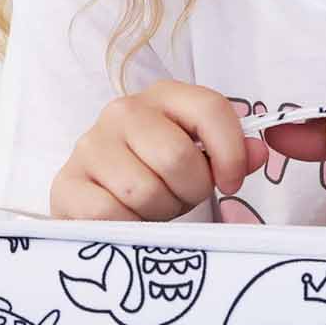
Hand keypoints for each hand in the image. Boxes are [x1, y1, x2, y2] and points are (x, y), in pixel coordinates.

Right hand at [50, 81, 267, 222]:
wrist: (98, 201)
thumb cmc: (157, 176)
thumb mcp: (199, 161)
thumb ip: (231, 156)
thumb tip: (259, 153)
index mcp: (163, 96)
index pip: (210, 109)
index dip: (230, 152)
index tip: (230, 183)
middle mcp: (122, 111)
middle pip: (176, 157)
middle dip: (190, 191)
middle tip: (181, 198)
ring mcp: (90, 145)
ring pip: (143, 191)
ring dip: (158, 212)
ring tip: (153, 208)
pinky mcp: (66, 184)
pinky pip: (109, 213)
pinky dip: (127, 228)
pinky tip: (127, 221)